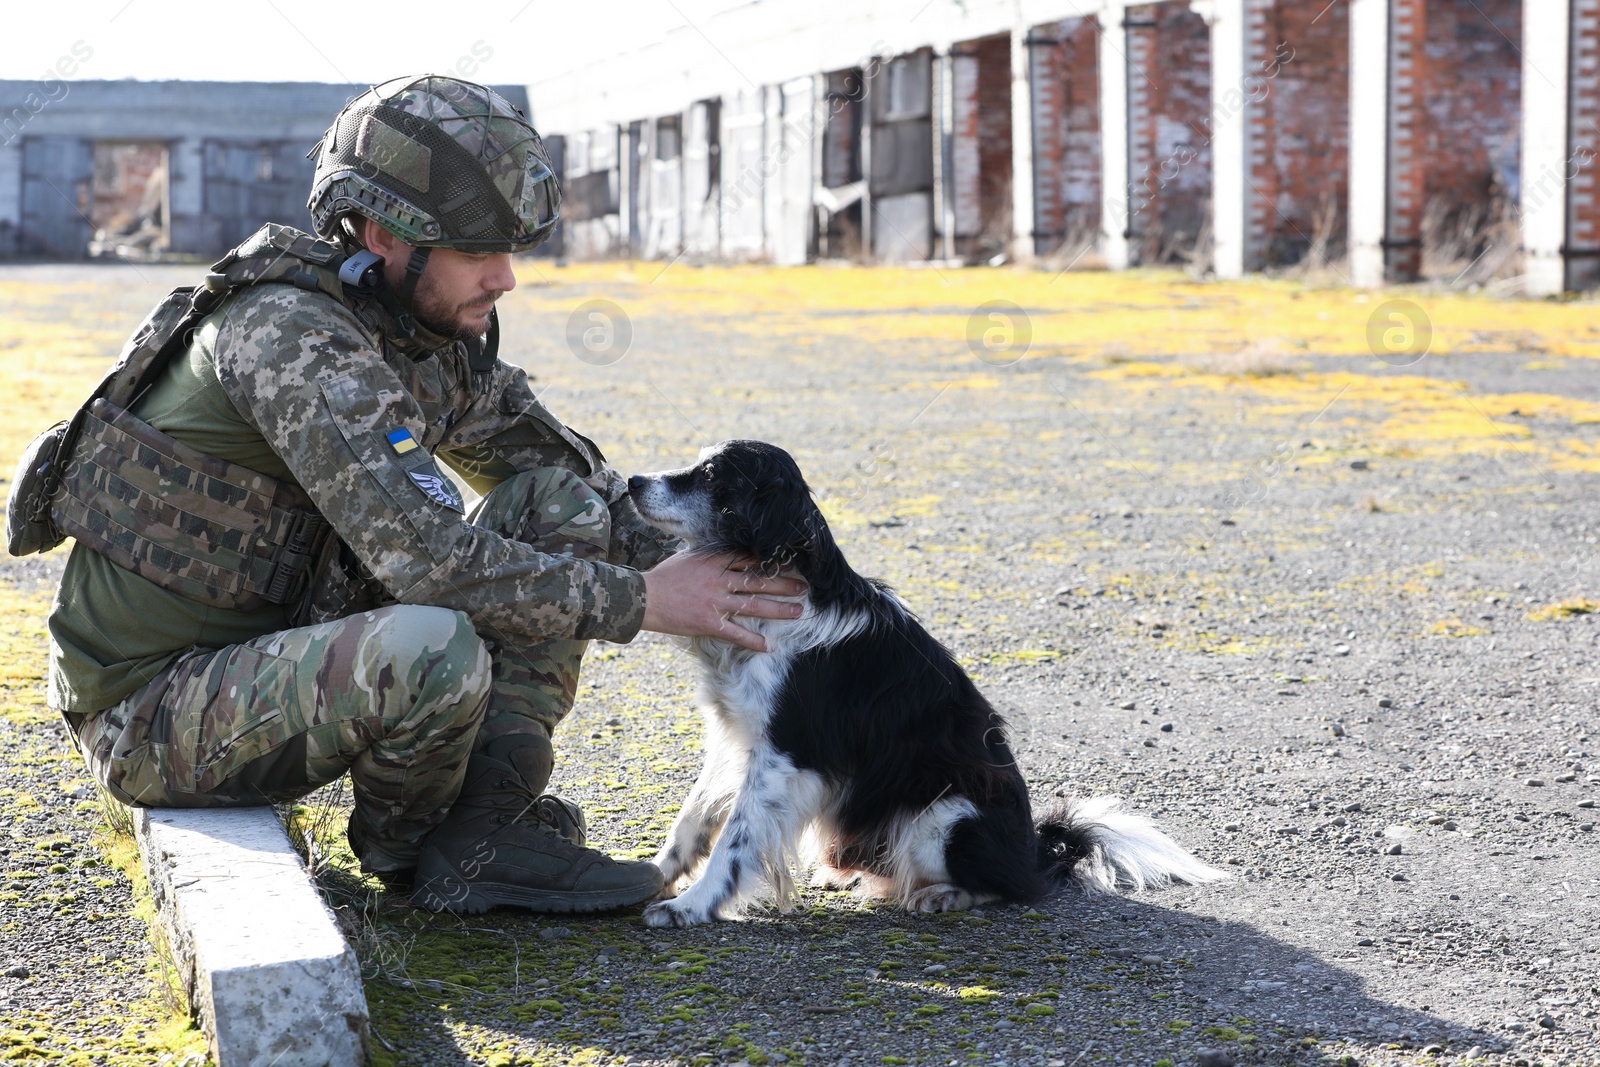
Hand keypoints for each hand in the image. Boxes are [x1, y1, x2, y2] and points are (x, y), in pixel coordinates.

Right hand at [641, 551, 806, 651]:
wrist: (643, 598)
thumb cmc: (663, 577)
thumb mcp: (688, 557)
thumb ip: (709, 557)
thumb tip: (728, 554)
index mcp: (713, 561)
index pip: (748, 559)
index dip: (770, 562)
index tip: (788, 564)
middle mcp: (719, 580)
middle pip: (758, 581)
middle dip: (783, 585)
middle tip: (804, 588)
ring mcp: (715, 602)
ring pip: (753, 605)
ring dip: (778, 609)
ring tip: (798, 612)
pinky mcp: (708, 623)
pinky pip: (736, 633)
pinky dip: (753, 640)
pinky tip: (769, 645)